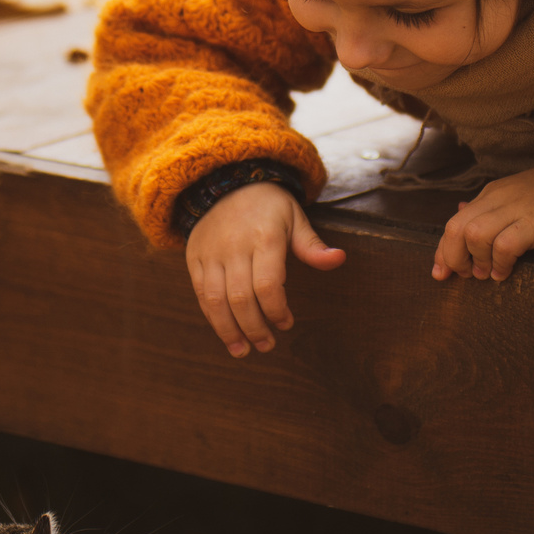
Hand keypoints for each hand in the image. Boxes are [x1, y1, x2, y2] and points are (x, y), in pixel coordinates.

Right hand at [186, 183, 346, 357]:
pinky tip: (226, 333)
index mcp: (264, 237)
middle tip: (267, 345)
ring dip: (229, 331)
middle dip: (254, 328)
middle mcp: (234, 246)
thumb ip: (312, 245)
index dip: (277, 311)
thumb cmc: (268, 206)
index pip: (268, 285)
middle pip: (241, 298)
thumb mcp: (295, 217)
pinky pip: (201, 293)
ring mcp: (211, 253)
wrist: (225, 182)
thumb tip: (339, 259)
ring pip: (216, 300)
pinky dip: (212, 317)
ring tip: (243, 350)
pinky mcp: (194, 258)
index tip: (287, 324)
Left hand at [433, 160, 533, 282]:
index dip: (443, 250)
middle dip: (453, 257)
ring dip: (477, 260)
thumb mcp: (514, 195)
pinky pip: (505, 245)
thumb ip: (487, 207)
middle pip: (456, 228)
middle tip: (464, 275)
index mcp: (490, 194)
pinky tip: (504, 273)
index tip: (440, 272)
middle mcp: (497, 199)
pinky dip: (500, 263)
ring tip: (486, 274)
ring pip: (475, 235)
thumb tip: (460, 210)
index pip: (454, 222)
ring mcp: (515, 209)